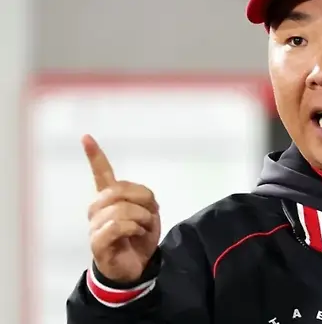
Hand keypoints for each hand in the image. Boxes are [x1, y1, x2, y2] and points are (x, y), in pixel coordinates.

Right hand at [84, 134, 160, 282]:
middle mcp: (98, 208)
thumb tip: (139, 198)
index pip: (101, 173)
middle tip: (150, 215)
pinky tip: (135, 235)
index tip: (86, 137)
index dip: (95, 155)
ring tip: (142, 229)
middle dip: (144, 201)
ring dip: (142, 219)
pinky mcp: (96, 242)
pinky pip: (117, 226)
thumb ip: (145, 199)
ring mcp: (95, 225)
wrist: (135, 268)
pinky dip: (134, 229)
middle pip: (120, 190)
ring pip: (121, 209)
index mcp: (109, 198)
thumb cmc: (139, 238)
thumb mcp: (150, 214)